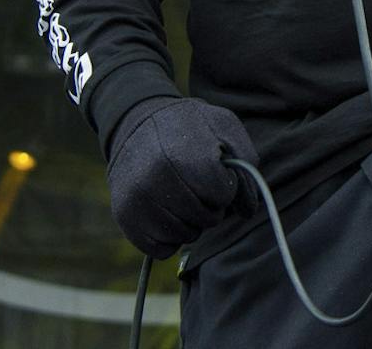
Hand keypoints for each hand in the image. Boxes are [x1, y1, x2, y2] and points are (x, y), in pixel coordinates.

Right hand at [104, 96, 258, 258]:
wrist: (137, 122)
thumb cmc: (188, 125)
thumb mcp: (223, 126)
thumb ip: (244, 163)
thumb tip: (248, 210)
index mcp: (183, 154)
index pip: (222, 194)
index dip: (226, 186)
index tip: (216, 173)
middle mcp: (156, 178)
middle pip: (205, 217)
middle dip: (211, 205)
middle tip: (200, 187)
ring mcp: (136, 199)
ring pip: (184, 236)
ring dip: (191, 222)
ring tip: (184, 197)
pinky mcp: (124, 216)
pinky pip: (160, 248)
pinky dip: (170, 237)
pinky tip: (169, 213)